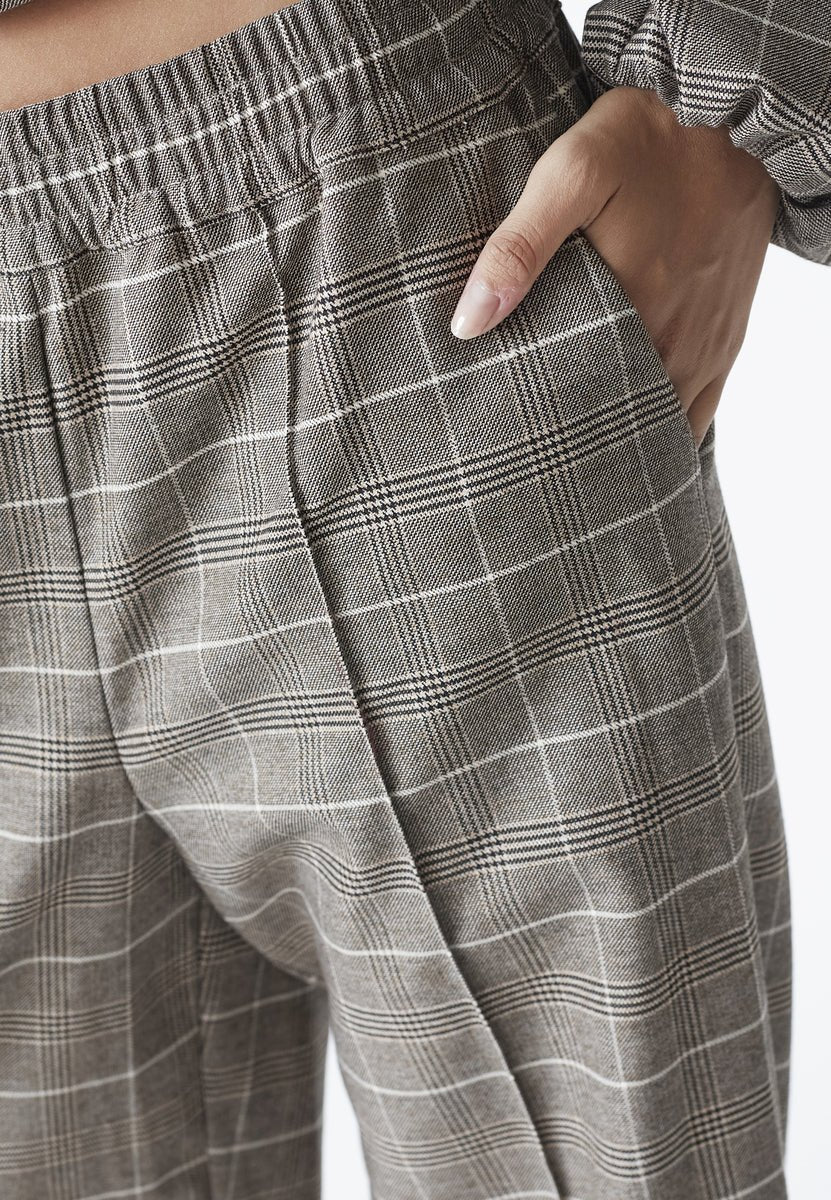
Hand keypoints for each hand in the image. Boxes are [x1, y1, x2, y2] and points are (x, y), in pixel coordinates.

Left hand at [449, 86, 780, 445]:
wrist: (732, 117)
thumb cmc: (645, 142)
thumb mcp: (573, 173)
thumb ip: (519, 248)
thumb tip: (468, 324)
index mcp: (630, 314)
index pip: (573, 402)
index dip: (539, 425)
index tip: (503, 435)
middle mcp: (673, 346)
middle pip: (613, 419)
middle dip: (572, 436)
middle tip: (529, 449)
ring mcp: (704, 350)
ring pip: (657, 423)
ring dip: (617, 435)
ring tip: (571, 448)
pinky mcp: (725, 343)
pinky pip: (696, 411)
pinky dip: (663, 426)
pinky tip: (630, 429)